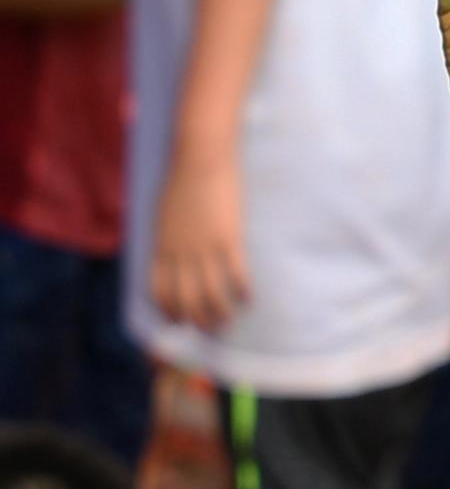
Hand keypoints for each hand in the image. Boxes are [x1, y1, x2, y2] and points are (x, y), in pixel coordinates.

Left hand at [149, 148, 249, 330]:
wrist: (200, 159)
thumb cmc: (182, 181)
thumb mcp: (163, 215)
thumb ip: (167, 238)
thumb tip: (171, 255)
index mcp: (162, 248)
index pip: (160, 291)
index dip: (169, 311)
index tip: (180, 321)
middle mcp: (180, 254)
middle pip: (186, 300)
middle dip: (196, 320)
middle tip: (209, 329)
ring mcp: (204, 248)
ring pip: (210, 294)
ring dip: (220, 313)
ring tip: (229, 320)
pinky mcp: (228, 238)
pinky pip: (235, 274)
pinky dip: (242, 290)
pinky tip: (249, 297)